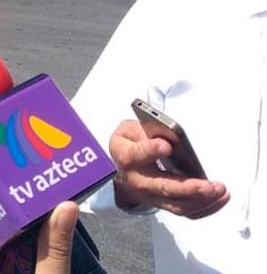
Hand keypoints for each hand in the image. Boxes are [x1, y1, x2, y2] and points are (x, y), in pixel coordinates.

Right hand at [109, 119, 228, 218]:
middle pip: (163, 188)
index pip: (138, 154)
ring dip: (201, 201)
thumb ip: (145, 129)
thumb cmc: (131, 144)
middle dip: (187, 188)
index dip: (151, 150)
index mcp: (128, 157)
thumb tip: (169, 133)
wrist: (121, 168)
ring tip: (220, 190)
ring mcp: (152, 196)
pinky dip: (206, 208)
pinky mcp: (165, 204)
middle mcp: (138, 180)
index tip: (166, 146)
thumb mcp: (129, 130)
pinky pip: (187, 212)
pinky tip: (220, 198)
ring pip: (177, 205)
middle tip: (208, 186)